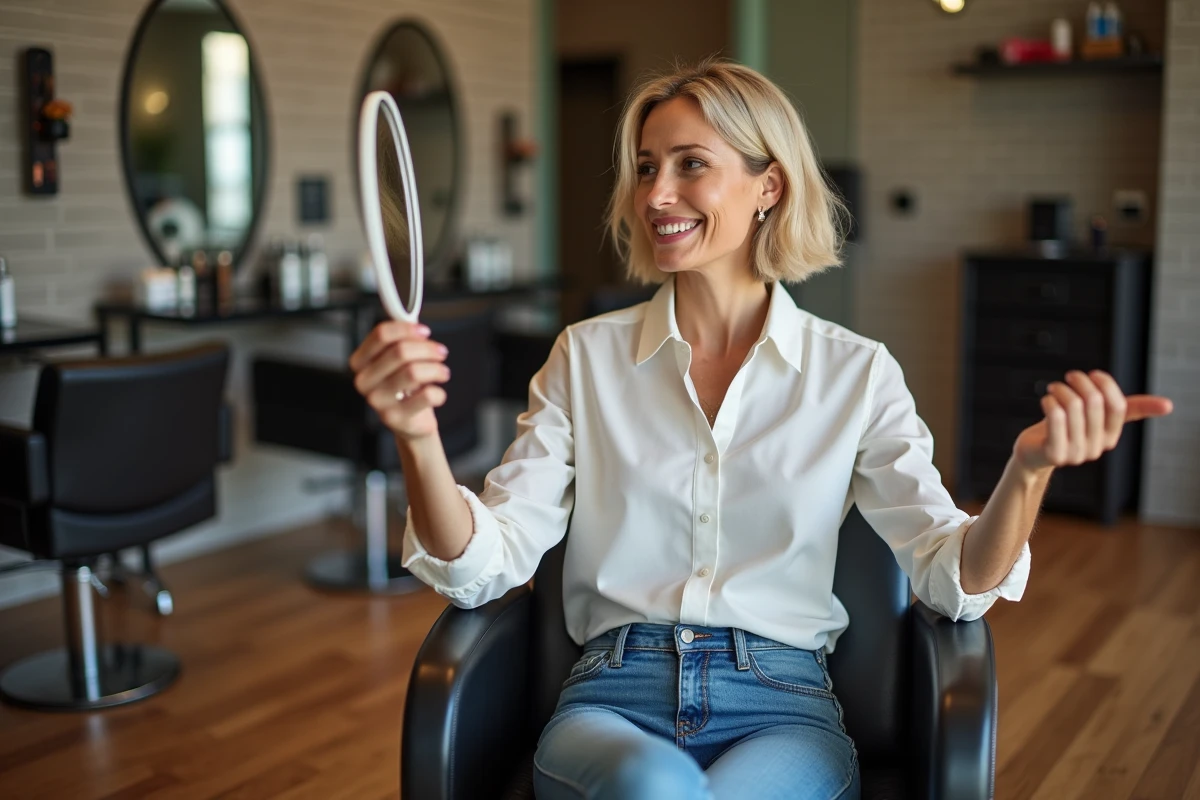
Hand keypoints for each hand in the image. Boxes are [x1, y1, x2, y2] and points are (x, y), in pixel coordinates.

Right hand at [349, 320, 450, 440]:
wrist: (410, 421)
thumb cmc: (405, 386)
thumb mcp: (399, 361)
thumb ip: (402, 339)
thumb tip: (413, 322)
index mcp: (360, 361)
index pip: (381, 334)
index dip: (407, 329)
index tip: (424, 331)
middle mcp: (364, 381)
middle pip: (400, 351)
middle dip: (427, 349)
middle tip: (441, 352)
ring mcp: (377, 401)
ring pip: (414, 372)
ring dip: (436, 369)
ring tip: (442, 372)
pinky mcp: (394, 418)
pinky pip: (426, 395)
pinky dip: (439, 392)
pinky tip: (437, 393)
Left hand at [1013, 369, 1173, 472]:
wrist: (1034, 452)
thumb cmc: (1068, 427)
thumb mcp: (1097, 417)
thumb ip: (1127, 408)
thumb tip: (1169, 406)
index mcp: (1111, 436)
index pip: (1119, 406)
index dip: (1107, 385)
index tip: (1094, 374)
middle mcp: (1097, 448)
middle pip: (1094, 403)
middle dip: (1080, 383)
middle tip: (1070, 377)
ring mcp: (1076, 454)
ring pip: (1073, 407)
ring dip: (1061, 390)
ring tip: (1054, 388)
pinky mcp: (1055, 455)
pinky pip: (1057, 420)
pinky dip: (1050, 403)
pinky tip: (1046, 399)